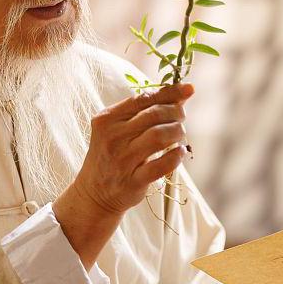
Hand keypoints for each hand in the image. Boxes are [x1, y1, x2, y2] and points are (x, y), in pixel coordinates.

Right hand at [53, 83, 193, 268]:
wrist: (94, 194)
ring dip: (177, 132)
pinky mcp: (132, 181)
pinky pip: (162, 164)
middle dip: (175, 113)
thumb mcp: (120, 129)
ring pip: (159, 136)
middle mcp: (112, 137)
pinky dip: (176, 156)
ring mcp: (121, 160)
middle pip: (154, 115)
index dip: (170, 92)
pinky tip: (180, 152)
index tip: (188, 89)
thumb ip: (147, 110)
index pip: (143, 98)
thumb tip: (183, 92)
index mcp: (107, 119)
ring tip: (179, 134)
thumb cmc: (114, 154)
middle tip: (181, 118)